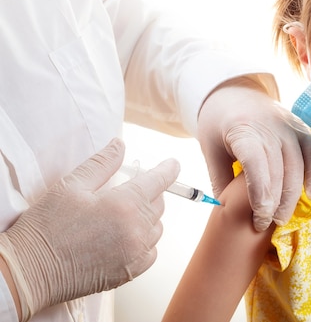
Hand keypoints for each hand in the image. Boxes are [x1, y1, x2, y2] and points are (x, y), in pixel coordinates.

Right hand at [0, 138, 178, 320]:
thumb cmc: (47, 226)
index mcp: (124, 204)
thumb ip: (102, 163)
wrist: (30, 271)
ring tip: (124, 214)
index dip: (168, 169)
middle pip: (158, 204)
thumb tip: (120, 145)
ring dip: (148, 217)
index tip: (173, 164)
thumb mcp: (71, 185)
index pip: (159, 181)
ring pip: (157, 227)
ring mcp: (135, 253)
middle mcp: (136, 229)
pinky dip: (145, 240)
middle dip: (151, 192)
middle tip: (130, 190)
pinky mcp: (130, 272)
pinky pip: (151, 251)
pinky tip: (126, 236)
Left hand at [198, 77, 310, 230]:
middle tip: (265, 225)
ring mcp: (289, 126)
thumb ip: (220, 179)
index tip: (259, 218)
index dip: (260, 195)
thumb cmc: (218, 124)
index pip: (257, 165)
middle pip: (279, 171)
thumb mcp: (209, 149)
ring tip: (281, 218)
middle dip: (274, 203)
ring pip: (298, 166)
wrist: (233, 92)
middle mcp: (270, 127)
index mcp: (243, 130)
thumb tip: (228, 213)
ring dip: (292, 196)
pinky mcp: (300, 128)